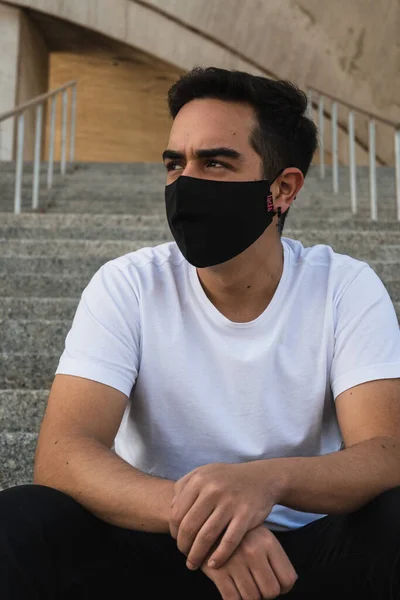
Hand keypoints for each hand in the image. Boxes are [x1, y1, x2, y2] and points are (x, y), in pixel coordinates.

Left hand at [169, 461, 283, 569]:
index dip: (174, 531)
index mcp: (199, 480)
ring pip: (206, 536)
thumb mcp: (205, 473)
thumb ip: (185, 485)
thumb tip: (171, 507)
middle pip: (189, 526)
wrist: (262, 477)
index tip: (177, 541)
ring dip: (197, 555)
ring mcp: (230, 502)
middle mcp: (213, 490)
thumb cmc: (228, 478)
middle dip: (183, 546)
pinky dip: (219, 556)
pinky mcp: (246, 515)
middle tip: (184, 555)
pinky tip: (213, 564)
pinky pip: (229, 541)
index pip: (178, 513)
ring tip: (194, 564)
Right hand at [201, 525, 297, 599]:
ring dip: (249, 596)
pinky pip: (232, 599)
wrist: (208, 521)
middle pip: (271, 592)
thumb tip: (286, 584)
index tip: (274, 584)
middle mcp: (254, 552)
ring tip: (244, 585)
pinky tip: (232, 589)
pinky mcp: (218, 571)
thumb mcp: (261, 536)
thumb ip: (274, 557)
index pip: (288, 579)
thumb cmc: (240, 534)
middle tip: (257, 585)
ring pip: (252, 598)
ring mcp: (235, 561)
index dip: (283, 588)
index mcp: (268, 542)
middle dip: (265, 594)